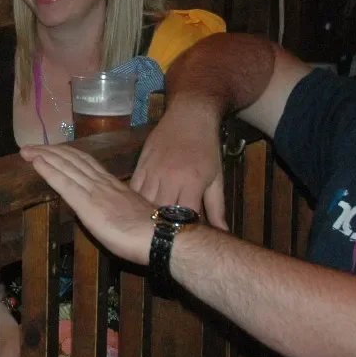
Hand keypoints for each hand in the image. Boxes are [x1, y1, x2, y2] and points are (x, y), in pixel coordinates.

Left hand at [22, 144, 156, 264]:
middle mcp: (101, 182)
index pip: (85, 161)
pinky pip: (65, 183)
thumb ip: (117, 206)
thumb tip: (109, 207)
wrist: (159, 237)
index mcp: (112, 184)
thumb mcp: (131, 211)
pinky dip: (48, 171)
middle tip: (30, 146)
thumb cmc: (150, 232)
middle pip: (72, 159)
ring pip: (66, 166)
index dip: (66, 153)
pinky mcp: (87, 204)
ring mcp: (94, 191)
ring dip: (44, 156)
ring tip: (27, 151)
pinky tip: (36, 163)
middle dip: (50, 151)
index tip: (51, 149)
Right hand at [129, 108, 227, 228]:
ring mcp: (152, 171)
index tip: (185, 241)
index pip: (184, 218)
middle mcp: (169, 178)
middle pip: (161, 214)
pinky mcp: (141, 165)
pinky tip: (136, 212)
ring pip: (143, 203)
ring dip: (147, 218)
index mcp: (191, 183)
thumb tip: (222, 233)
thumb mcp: (217, 177)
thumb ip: (217, 207)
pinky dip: (134, 203)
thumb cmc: (207, 147)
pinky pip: (133, 189)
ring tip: (149, 231)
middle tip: (165, 240)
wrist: (189, 115)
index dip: (183, 233)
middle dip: (163, 229)